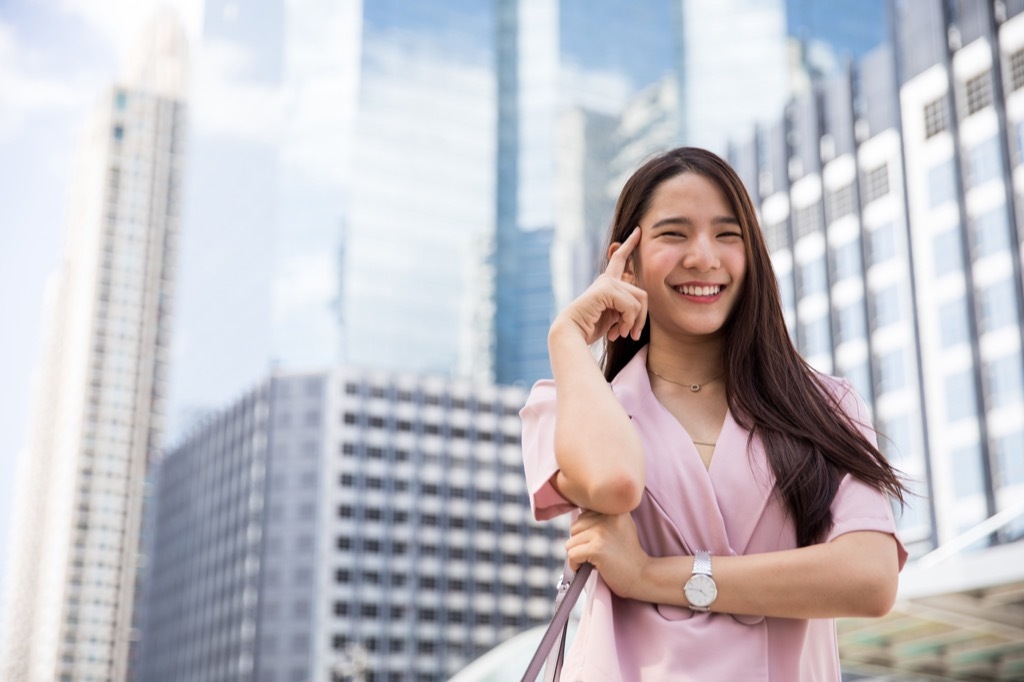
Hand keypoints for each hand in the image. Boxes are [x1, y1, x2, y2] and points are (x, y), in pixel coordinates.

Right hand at [551, 227, 646, 345]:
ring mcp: (607, 282)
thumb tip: (642, 303)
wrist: (572, 333)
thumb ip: (626, 306)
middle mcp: (607, 279)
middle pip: (642, 293)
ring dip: (634, 322)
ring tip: (623, 334)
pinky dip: (628, 322)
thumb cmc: (591, 327)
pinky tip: (616, 332)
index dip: (629, 245)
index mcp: (607, 283)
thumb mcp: (614, 316)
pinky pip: (631, 306)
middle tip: (634, 335)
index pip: (620, 260)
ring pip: (640, 301)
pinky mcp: (606, 289)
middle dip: (641, 318)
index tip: (638, 231)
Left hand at [567, 510, 650, 598]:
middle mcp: (608, 516)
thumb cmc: (629, 555)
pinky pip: (572, 554)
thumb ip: (604, 517)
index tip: (598, 543)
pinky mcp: (596, 548)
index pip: (583, 515)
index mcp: (614, 509)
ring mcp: (601, 532)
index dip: (586, 532)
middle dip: (580, 543)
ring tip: (594, 560)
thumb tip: (579, 512)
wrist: (642, 575)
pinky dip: (575, 565)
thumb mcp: (621, 526)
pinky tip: (587, 568)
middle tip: (595, 553)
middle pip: (575, 527)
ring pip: (571, 542)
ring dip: (578, 555)